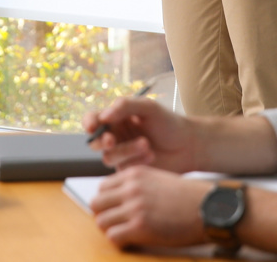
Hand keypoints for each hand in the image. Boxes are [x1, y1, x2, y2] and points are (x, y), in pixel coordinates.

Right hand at [83, 95, 199, 172]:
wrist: (188, 145)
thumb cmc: (169, 123)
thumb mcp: (148, 107)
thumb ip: (126, 106)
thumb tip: (104, 115)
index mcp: (117, 118)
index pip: (94, 119)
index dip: (89, 122)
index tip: (92, 126)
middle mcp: (116, 136)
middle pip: (95, 141)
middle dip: (101, 141)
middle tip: (111, 140)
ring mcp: (122, 154)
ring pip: (108, 157)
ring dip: (125, 151)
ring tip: (146, 145)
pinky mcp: (129, 170)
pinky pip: (122, 168)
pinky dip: (135, 161)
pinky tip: (151, 156)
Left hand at [89, 166, 213, 249]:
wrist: (207, 208)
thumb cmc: (187, 197)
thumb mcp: (158, 179)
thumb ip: (137, 185)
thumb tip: (118, 199)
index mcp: (134, 174)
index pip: (102, 188)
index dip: (108, 202)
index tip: (116, 210)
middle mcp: (131, 188)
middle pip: (96, 204)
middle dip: (104, 215)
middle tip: (117, 223)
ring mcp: (134, 207)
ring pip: (101, 222)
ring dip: (111, 230)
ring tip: (126, 233)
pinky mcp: (140, 227)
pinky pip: (113, 236)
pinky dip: (120, 241)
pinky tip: (132, 241)